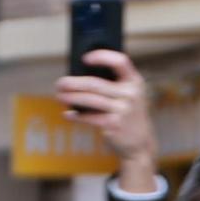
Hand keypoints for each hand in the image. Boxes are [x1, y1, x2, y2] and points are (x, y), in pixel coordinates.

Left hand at [57, 51, 157, 194]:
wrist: (140, 144)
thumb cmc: (129, 115)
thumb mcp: (129, 96)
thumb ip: (113, 84)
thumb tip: (79, 77)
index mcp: (135, 81)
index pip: (120, 61)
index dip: (102, 56)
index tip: (85, 59)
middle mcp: (130, 94)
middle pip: (95, 84)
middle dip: (73, 83)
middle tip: (59, 83)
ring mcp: (123, 110)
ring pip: (90, 100)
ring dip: (71, 97)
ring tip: (59, 96)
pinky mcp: (114, 125)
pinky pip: (90, 117)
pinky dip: (77, 116)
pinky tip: (68, 114)